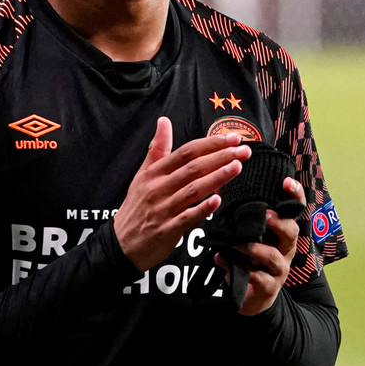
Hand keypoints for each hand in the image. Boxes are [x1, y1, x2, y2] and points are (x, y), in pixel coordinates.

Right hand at [114, 117, 250, 271]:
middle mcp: (158, 188)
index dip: (211, 144)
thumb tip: (163, 121)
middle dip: (221, 157)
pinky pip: (187, 217)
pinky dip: (203, 208)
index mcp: (154, 173)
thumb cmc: (136, 207)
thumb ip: (157, 149)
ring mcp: (163, 209)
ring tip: (237, 167)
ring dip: (217, 177)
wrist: (121, 244)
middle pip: (194, 168)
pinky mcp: (167, 230)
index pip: (186, 152)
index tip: (232, 138)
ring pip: (193, 189)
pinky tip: (218, 200)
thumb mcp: (142, 175)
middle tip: (243, 151)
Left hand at [216, 177, 306, 315]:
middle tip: (266, 215)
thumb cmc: (250, 261)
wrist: (251, 298)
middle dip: (279, 222)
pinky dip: (242, 271)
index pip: (294, 210)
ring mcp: (280, 269)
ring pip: (273, 256)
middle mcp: (286, 249)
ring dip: (254, 249)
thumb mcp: (247, 238)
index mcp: (282, 233)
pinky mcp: (270, 287)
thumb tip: (220, 189)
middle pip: (292, 231)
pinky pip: (260, 278)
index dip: (294, 195)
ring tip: (236, 244)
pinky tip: (224, 263)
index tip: (286, 182)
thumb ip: (240, 220)